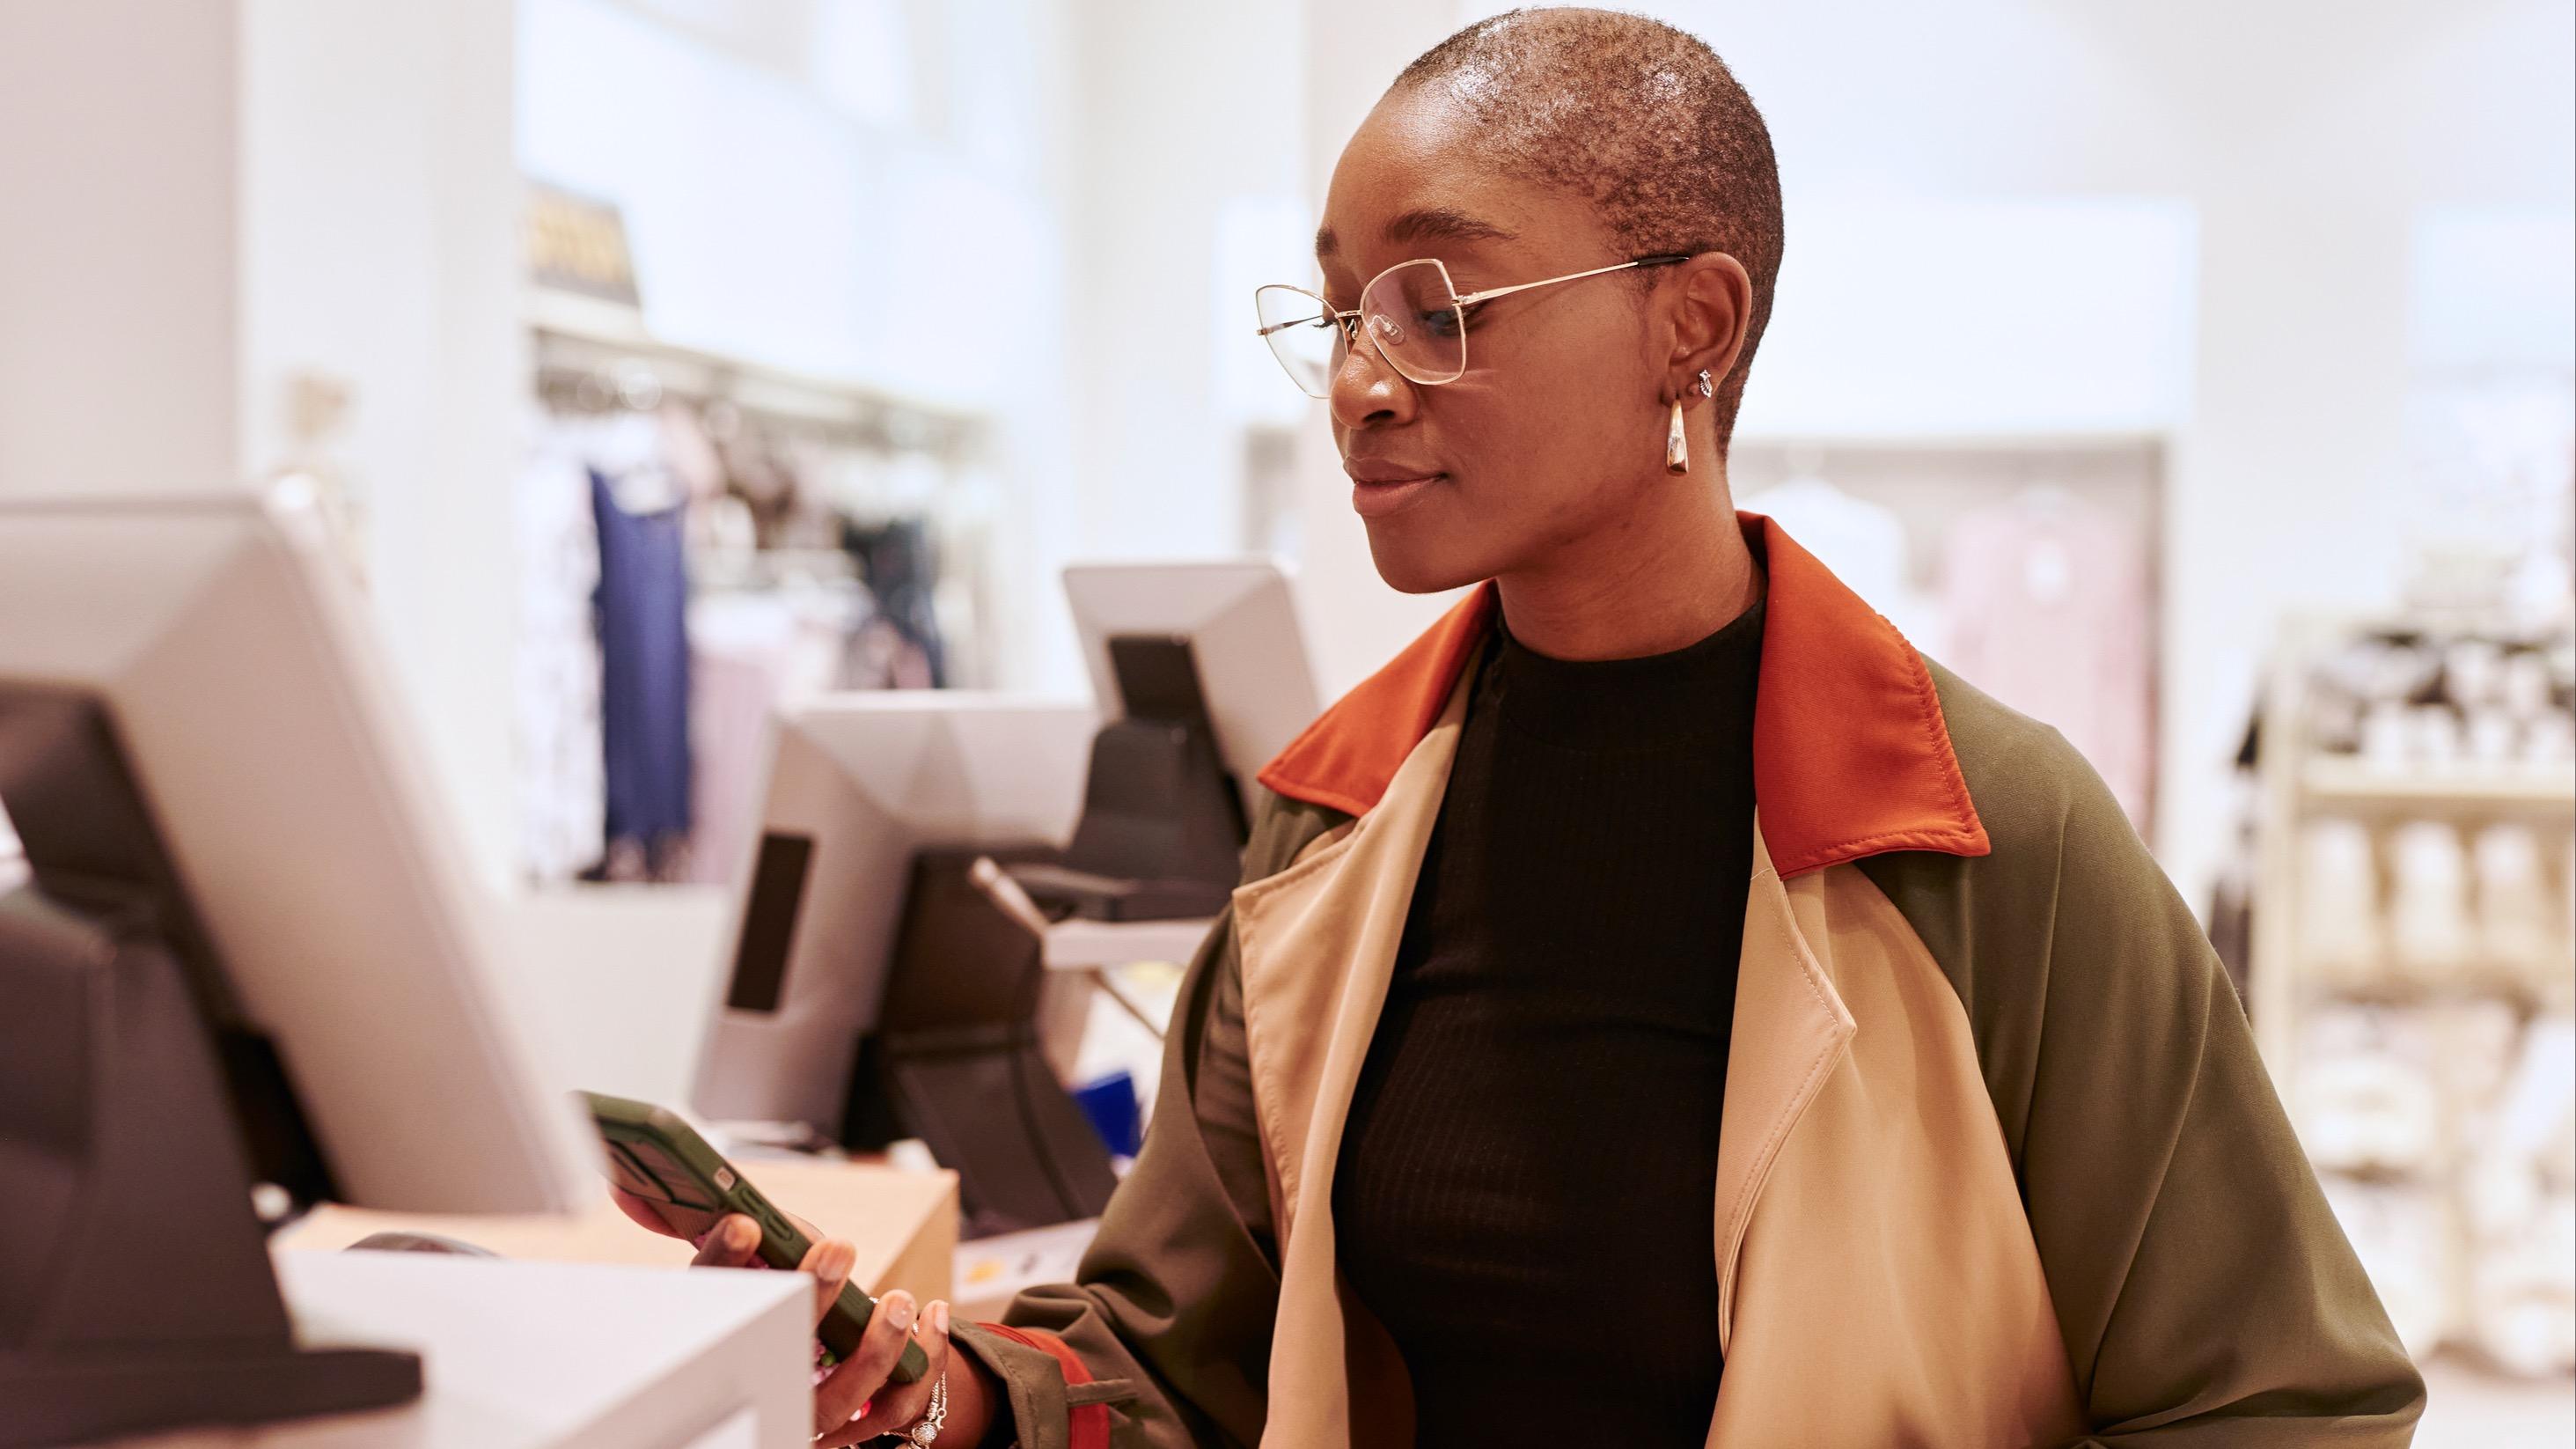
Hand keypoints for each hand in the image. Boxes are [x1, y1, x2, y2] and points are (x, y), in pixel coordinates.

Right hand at [608, 1187, 998, 1444]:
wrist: (814, 1374)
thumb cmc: (779, 1307)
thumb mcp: (750, 1265)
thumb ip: (722, 1229)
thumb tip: (635, 1192)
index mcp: (723, 1336)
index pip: (709, 1299)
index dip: (722, 1263)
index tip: (743, 1225)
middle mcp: (759, 1382)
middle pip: (776, 1358)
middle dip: (810, 1298)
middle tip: (836, 1247)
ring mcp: (805, 1416)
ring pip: (840, 1403)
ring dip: (876, 1348)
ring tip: (897, 1300)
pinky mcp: (852, 1429)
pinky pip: (895, 1410)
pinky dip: (923, 1361)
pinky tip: (931, 1314)